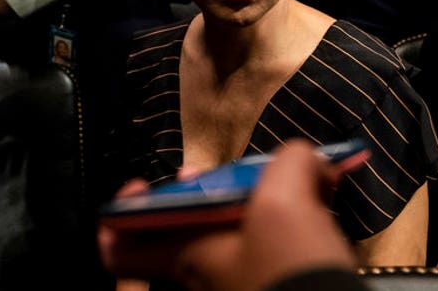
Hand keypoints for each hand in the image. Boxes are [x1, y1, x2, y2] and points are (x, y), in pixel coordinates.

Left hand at [99, 140, 365, 289]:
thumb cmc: (288, 271)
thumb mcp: (285, 203)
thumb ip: (288, 164)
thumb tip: (304, 158)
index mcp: (183, 253)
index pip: (116, 246)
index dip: (121, 213)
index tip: (144, 184)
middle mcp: (202, 270)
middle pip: (187, 223)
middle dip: (211, 190)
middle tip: (229, 175)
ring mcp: (239, 279)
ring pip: (234, 230)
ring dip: (260, 199)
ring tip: (295, 176)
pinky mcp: (276, 282)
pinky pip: (272, 244)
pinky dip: (290, 220)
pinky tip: (321, 196)